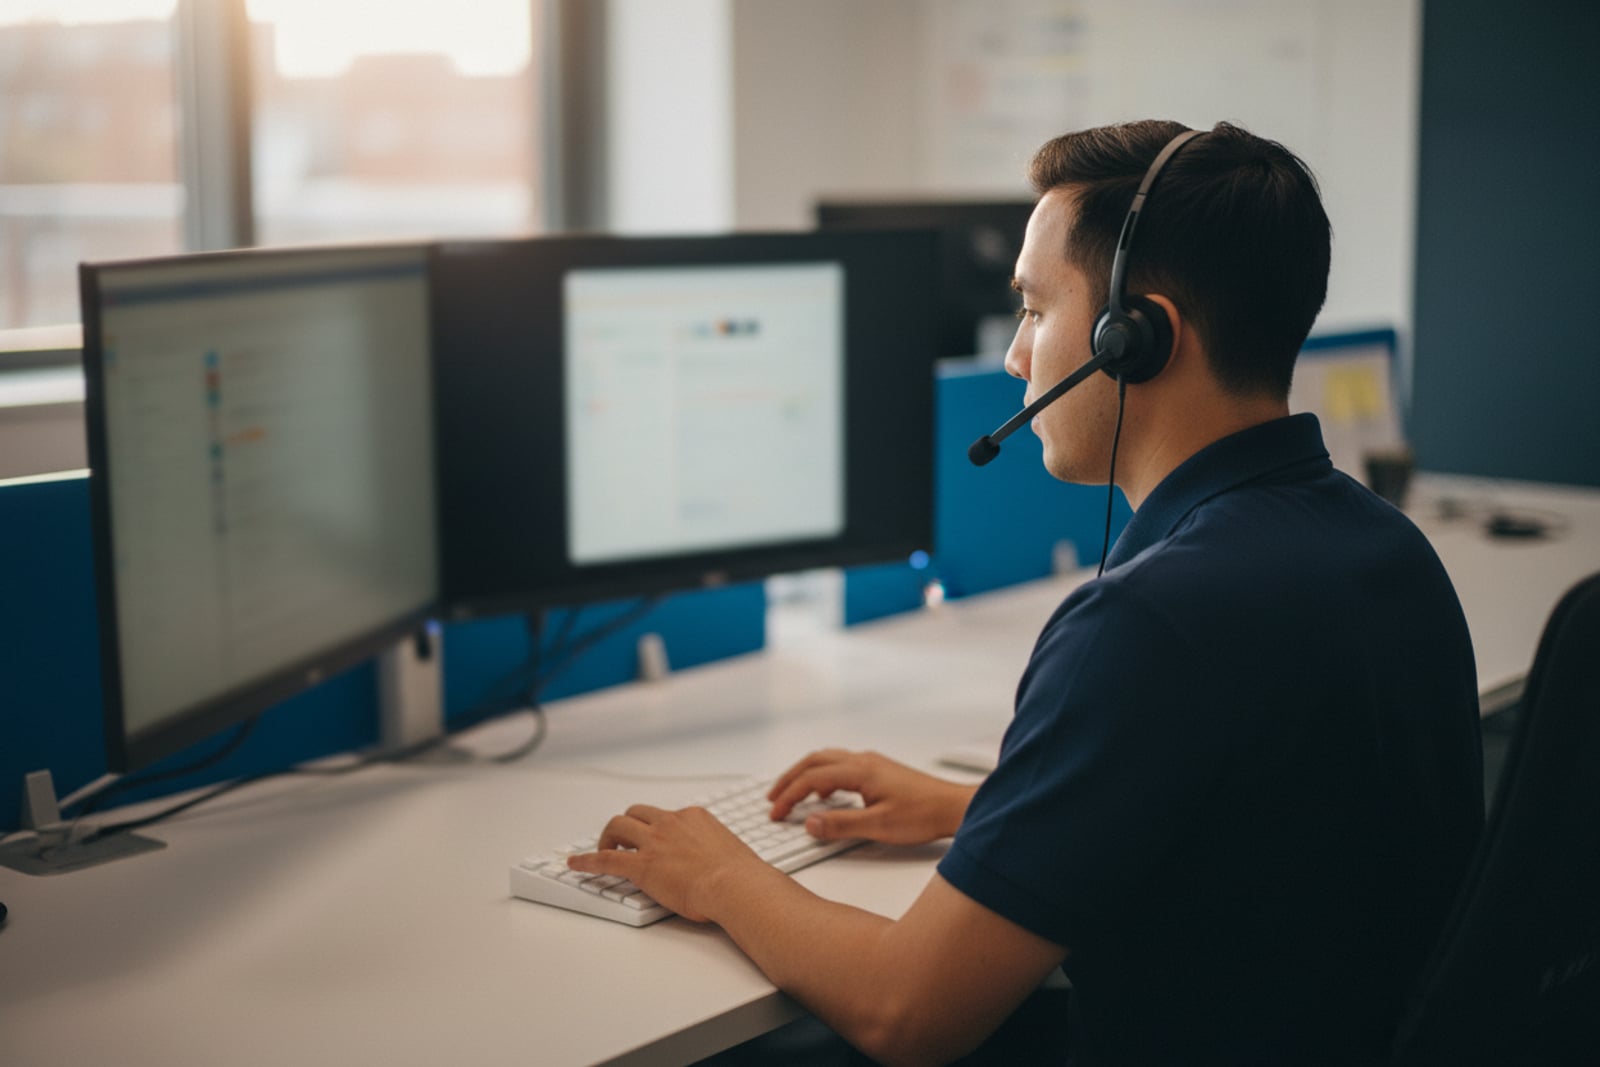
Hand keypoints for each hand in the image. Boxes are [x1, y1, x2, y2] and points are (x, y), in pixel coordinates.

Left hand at [565, 804, 767, 922]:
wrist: (736, 885)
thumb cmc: (740, 875)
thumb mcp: (729, 850)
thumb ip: (715, 850)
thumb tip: (719, 862)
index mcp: (694, 817)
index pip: (666, 815)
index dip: (656, 828)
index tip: (655, 839)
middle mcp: (671, 823)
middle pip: (637, 812)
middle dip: (627, 825)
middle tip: (623, 841)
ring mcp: (654, 842)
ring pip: (618, 826)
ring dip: (608, 837)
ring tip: (604, 850)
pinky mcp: (641, 865)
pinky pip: (605, 858)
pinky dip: (587, 860)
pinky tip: (575, 864)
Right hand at [767, 749, 975, 845]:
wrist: (953, 807)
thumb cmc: (923, 815)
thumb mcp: (879, 826)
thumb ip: (841, 824)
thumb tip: (810, 823)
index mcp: (860, 770)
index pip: (812, 778)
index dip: (790, 796)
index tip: (776, 813)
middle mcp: (863, 761)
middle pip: (814, 761)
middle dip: (789, 779)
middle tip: (773, 799)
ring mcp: (872, 764)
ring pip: (827, 760)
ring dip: (805, 775)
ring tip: (792, 794)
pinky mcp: (880, 771)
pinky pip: (841, 766)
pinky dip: (823, 776)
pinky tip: (825, 794)